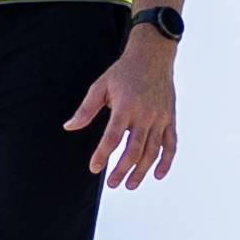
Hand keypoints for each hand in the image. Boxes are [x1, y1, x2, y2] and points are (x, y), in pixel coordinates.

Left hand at [67, 26, 179, 189]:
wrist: (153, 55)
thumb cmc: (123, 72)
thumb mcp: (100, 86)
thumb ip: (86, 109)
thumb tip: (69, 127)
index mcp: (125, 106)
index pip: (113, 137)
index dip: (103, 154)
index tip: (94, 168)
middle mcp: (145, 114)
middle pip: (134, 149)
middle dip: (123, 170)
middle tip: (112, 183)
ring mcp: (160, 118)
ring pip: (153, 151)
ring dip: (142, 171)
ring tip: (130, 185)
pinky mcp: (170, 119)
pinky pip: (171, 144)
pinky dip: (166, 161)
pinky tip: (158, 175)